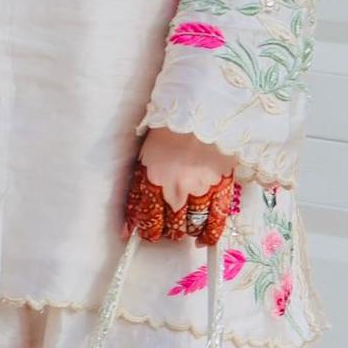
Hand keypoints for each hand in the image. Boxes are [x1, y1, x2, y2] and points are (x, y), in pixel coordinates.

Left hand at [123, 127, 236, 246]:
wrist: (202, 109)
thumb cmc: (170, 130)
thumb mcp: (146, 155)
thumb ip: (138, 190)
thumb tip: (126, 229)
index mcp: (152, 179)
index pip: (146, 219)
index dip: (146, 230)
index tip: (148, 232)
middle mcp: (174, 190)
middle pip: (169, 227)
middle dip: (167, 229)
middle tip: (169, 223)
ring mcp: (199, 191)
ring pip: (190, 227)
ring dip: (186, 230)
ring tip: (185, 224)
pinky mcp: (221, 189)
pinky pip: (216, 223)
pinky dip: (209, 236)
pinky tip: (204, 239)